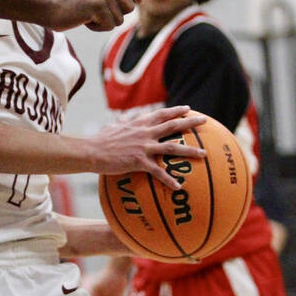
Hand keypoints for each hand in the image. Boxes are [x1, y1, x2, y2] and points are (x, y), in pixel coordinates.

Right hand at [43, 0, 143, 31]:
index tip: (139, 0)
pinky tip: (82, 20)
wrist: (45, 6)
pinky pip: (109, 26)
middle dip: (113, 16)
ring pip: (118, 20)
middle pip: (129, 7)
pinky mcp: (97, 5)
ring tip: (85, 15)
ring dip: (102, 24)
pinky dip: (96, 28)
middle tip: (92, 12)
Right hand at [88, 107, 206, 189]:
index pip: (161, 114)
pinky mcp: (139, 161)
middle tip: (204, 121)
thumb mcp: (110, 128)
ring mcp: (143, 147)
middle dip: (190, 122)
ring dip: (190, 151)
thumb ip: (119, 124)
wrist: (90, 151)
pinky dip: (168, 180)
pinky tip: (178, 187)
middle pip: (173, 125)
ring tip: (204, 154)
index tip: (187, 108)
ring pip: (172, 148)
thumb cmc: (98, 141)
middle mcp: (145, 132)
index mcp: (138, 123)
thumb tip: (120, 120)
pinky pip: (158, 172)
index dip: (175, 111)